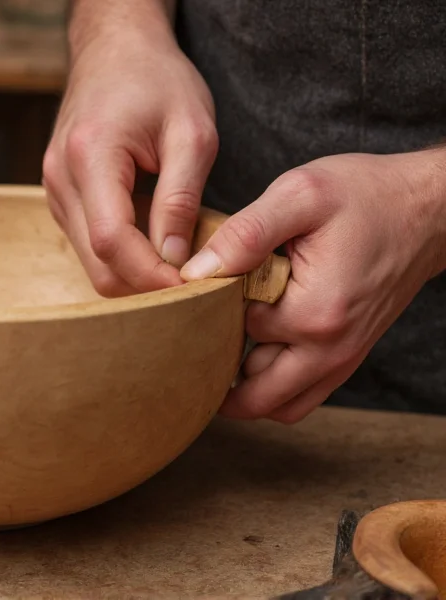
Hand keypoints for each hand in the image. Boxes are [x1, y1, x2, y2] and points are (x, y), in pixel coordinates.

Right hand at [42, 24, 218, 295]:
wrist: (115, 50)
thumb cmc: (157, 80)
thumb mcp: (191, 132)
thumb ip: (181, 198)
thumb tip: (174, 260)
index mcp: (91, 156)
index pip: (112, 240)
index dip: (152, 275)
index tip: (194, 288)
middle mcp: (60, 179)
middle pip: (97, 265)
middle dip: (145, 284)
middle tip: (193, 282)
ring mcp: (54, 191)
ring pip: (92, 262)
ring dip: (136, 271)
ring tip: (178, 255)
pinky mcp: (60, 198)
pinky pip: (89, 245)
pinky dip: (124, 254)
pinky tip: (154, 236)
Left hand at [180, 150, 445, 422]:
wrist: (427, 209)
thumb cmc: (366, 196)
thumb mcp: (300, 195)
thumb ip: (245, 234)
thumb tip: (196, 272)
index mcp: (313, 314)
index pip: (233, 335)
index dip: (209, 313)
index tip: (203, 287)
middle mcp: (330, 350)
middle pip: (255, 399)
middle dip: (216, 381)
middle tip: (191, 344)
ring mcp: (342, 359)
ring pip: (279, 405)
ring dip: (245, 389)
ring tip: (218, 348)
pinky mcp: (347, 355)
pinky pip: (302, 394)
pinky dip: (273, 385)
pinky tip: (252, 351)